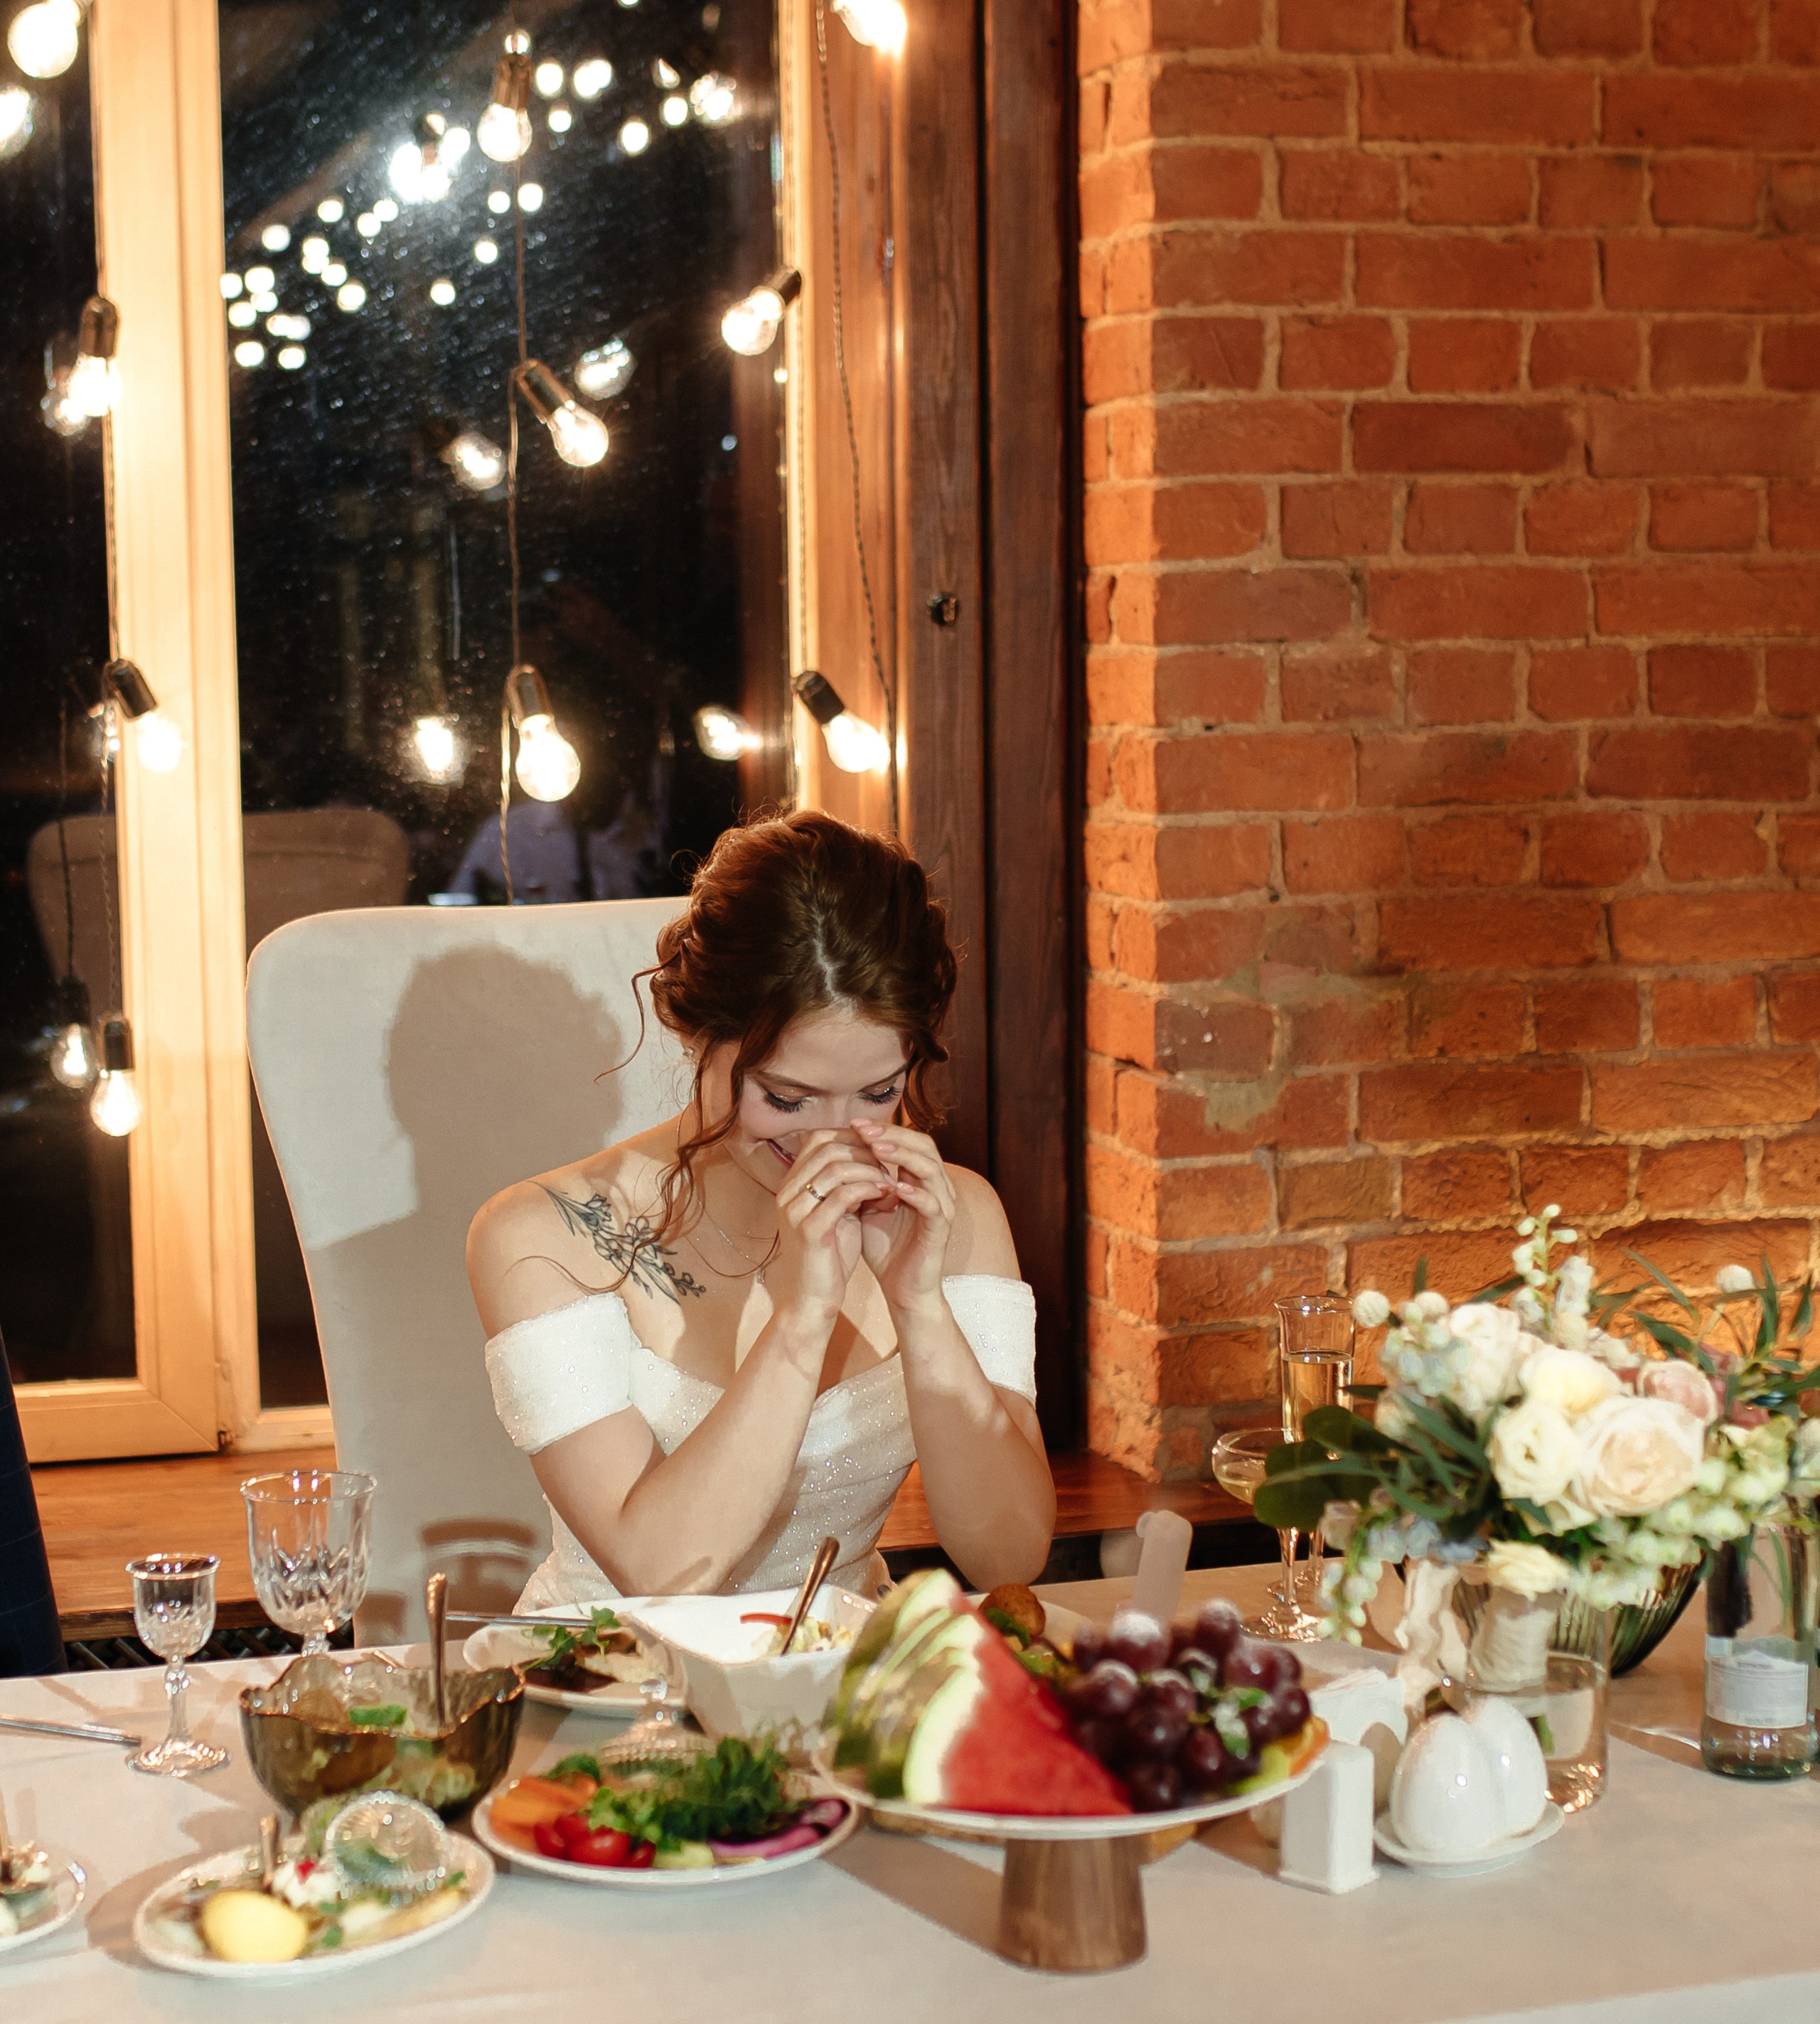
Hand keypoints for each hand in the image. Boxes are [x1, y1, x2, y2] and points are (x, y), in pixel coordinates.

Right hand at [764, 1131, 892, 1329]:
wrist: (811, 1301)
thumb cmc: (828, 1258)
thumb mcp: (837, 1213)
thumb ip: (846, 1186)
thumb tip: (872, 1158)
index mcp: (791, 1186)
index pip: (817, 1139)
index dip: (850, 1136)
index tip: (878, 1148)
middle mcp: (787, 1193)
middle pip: (826, 1146)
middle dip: (863, 1150)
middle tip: (889, 1163)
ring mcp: (795, 1210)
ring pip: (836, 1167)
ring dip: (870, 1169)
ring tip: (891, 1181)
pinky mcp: (810, 1229)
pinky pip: (843, 1195)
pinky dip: (868, 1189)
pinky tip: (885, 1196)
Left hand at [850, 1121, 954, 1312]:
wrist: (902, 1288)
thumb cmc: (885, 1247)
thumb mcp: (866, 1207)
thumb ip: (859, 1181)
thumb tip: (831, 1155)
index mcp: (919, 1179)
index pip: (908, 1141)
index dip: (884, 1129)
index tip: (854, 1123)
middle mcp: (936, 1187)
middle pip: (924, 1146)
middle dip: (893, 1135)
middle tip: (864, 1129)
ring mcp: (942, 1207)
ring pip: (931, 1169)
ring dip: (904, 1156)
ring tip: (877, 1149)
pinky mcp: (941, 1229)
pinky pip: (933, 1204)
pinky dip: (916, 1193)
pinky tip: (894, 1188)